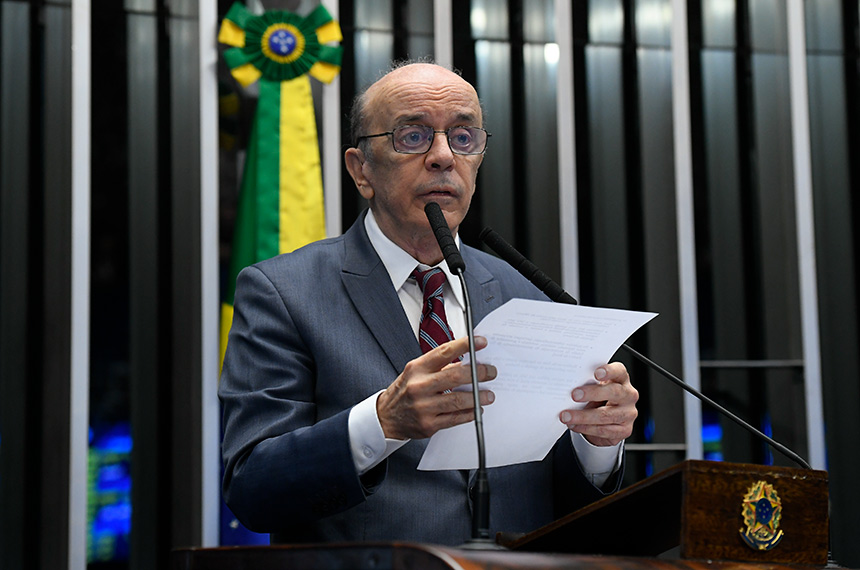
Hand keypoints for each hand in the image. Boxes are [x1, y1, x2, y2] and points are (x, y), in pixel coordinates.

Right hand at [376, 336, 496, 439]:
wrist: (386, 417)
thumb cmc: (405, 391)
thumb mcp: (415, 373)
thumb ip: (438, 366)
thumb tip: (467, 362)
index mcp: (417, 369)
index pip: (444, 352)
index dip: (465, 345)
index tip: (481, 342)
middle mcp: (419, 386)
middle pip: (455, 376)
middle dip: (478, 373)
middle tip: (491, 372)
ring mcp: (424, 407)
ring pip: (458, 400)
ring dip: (478, 396)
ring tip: (489, 395)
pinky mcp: (429, 424)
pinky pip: (455, 418)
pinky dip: (469, 414)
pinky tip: (477, 409)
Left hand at [558, 362, 637, 446]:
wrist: (607, 419)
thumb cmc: (599, 397)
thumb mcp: (594, 387)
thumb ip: (587, 384)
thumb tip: (567, 388)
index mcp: (621, 379)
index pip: (619, 371)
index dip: (609, 371)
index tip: (596, 373)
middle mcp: (628, 395)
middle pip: (614, 392)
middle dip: (592, 393)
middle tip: (574, 395)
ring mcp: (628, 413)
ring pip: (606, 415)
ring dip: (582, 417)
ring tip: (566, 416)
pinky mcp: (624, 430)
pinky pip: (603, 430)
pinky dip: (585, 428)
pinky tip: (574, 425)